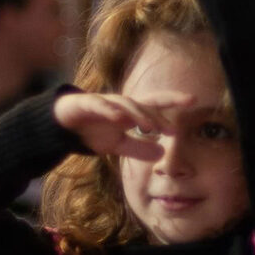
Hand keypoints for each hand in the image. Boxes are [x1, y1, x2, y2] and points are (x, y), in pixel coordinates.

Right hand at [53, 92, 167, 159]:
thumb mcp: (117, 144)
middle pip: (144, 104)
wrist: (60, 127)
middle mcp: (120, 104)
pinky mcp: (85, 104)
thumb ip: (138, 148)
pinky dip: (109, 109)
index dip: (174, 100)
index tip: (194, 100)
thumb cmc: (92, 131)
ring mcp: (103, 102)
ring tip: (150, 126)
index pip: (156, 103)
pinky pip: (98, 105)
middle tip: (174, 130)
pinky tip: (118, 117)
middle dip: (160, 114)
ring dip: (138, 114)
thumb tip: (161, 154)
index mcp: (130, 111)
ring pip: (124, 104)